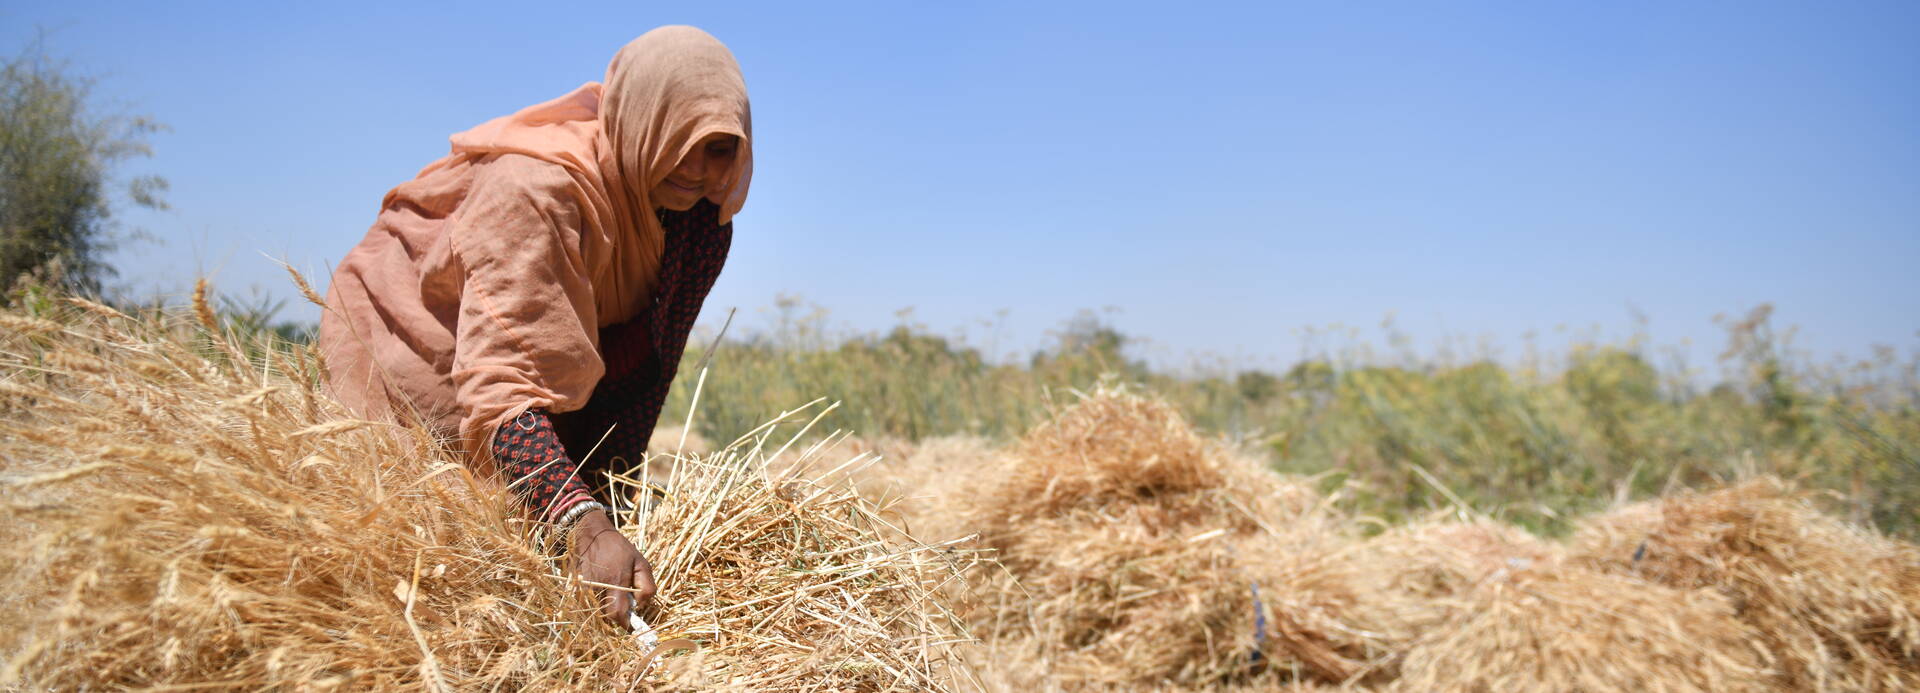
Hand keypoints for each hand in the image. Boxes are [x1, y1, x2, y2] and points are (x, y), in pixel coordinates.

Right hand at [568, 509, 656, 627]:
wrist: (591, 534)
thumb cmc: (618, 548)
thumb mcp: (641, 563)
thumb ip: (647, 586)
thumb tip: (641, 605)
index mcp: (614, 582)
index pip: (618, 614)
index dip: (626, 622)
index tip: (633, 623)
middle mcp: (596, 588)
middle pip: (606, 617)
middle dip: (617, 616)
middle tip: (625, 604)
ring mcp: (583, 588)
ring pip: (597, 612)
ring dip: (607, 609)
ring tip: (612, 593)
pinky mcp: (575, 588)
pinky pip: (587, 604)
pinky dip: (596, 603)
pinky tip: (601, 590)